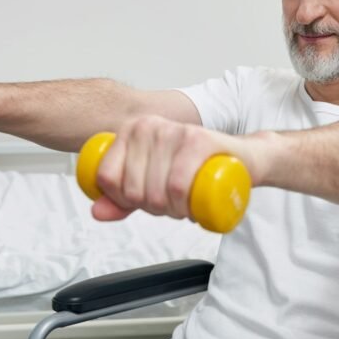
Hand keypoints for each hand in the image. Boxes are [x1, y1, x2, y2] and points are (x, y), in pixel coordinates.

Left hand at [91, 115, 247, 222]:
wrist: (242, 158)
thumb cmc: (196, 168)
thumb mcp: (152, 182)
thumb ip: (121, 197)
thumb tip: (96, 212)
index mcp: (131, 130)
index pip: (107, 176)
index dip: (122, 200)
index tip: (142, 202)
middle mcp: (149, 126)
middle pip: (133, 189)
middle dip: (152, 208)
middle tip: (171, 205)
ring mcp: (174, 131)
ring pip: (156, 191)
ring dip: (171, 211)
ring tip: (183, 205)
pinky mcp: (198, 140)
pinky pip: (177, 184)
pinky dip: (182, 204)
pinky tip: (190, 206)